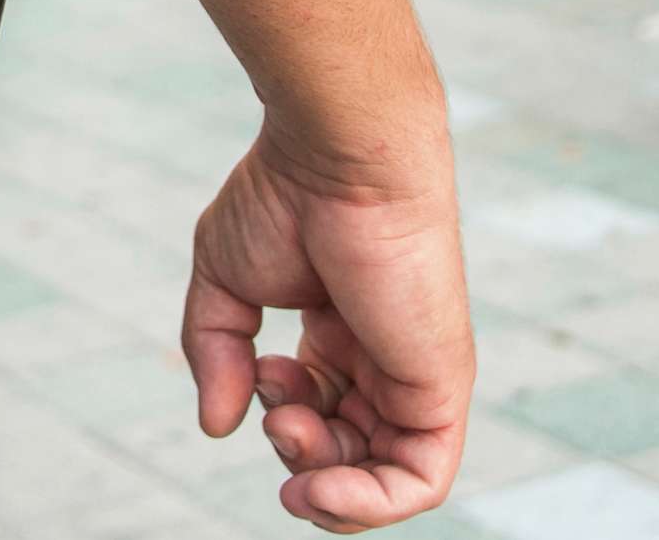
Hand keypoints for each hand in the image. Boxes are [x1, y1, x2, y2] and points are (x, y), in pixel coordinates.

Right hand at [184, 131, 472, 531]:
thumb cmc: (285, 196)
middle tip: (276, 416)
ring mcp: (415, 371)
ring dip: (330, 488)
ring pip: (386, 476)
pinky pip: (421, 479)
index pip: (320, 410)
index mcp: (341, 330)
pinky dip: (373, 504)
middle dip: (301, 456)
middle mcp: (384, 354)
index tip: (256, 376)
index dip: (280, 417)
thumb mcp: (222, 282)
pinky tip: (321, 489)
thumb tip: (220, 427)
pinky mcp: (441, 383)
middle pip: (349, 449)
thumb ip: (217, 356)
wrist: (341, 155)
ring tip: (293, 443)